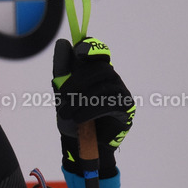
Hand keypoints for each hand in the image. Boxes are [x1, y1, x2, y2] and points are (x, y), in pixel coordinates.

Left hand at [52, 37, 134, 174]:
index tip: (78, 53)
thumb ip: (61, 69)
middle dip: (77, 82)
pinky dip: (90, 110)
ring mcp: (121, 92)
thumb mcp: (62, 93)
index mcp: (96, 71)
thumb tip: (63, 43)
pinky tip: (78, 118)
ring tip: (65, 113)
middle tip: (61, 97)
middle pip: (100, 69)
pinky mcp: (126, 108)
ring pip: (103, 87)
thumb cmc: (72, 116)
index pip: (99, 53)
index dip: (91, 48)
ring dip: (81, 100)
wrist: (80, 144)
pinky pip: (110, 103)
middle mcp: (111, 78)